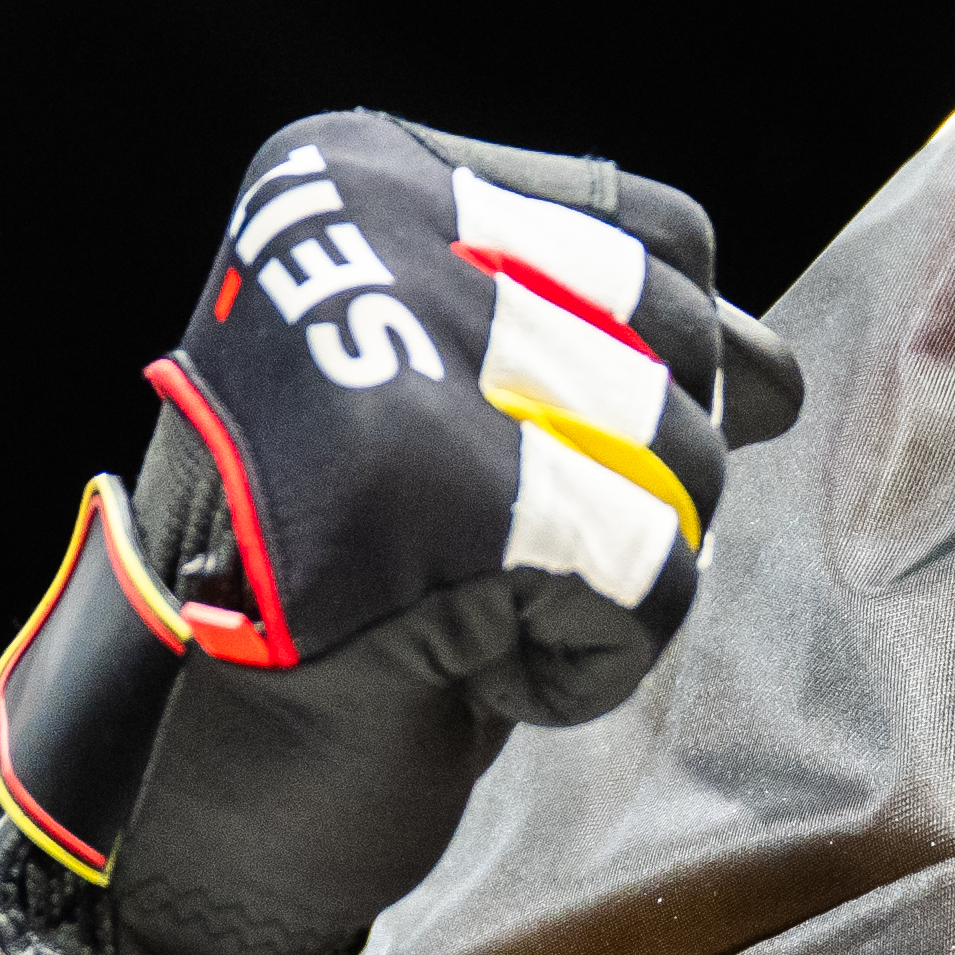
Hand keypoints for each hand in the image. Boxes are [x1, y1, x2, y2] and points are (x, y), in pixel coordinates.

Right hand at [0, 117, 801, 954]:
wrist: (173, 776)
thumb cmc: (319, 590)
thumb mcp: (453, 411)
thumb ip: (606, 346)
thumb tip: (782, 375)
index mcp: (352, 177)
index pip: (658, 231)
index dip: (670, 368)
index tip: (573, 455)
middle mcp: (366, 232)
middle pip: (686, 343)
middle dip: (639, 485)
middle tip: (495, 553)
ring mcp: (395, 356)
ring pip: (685, 460)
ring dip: (604, 580)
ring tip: (463, 605)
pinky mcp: (433, 501)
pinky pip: (647, 580)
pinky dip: (579, 666)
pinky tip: (458, 672)